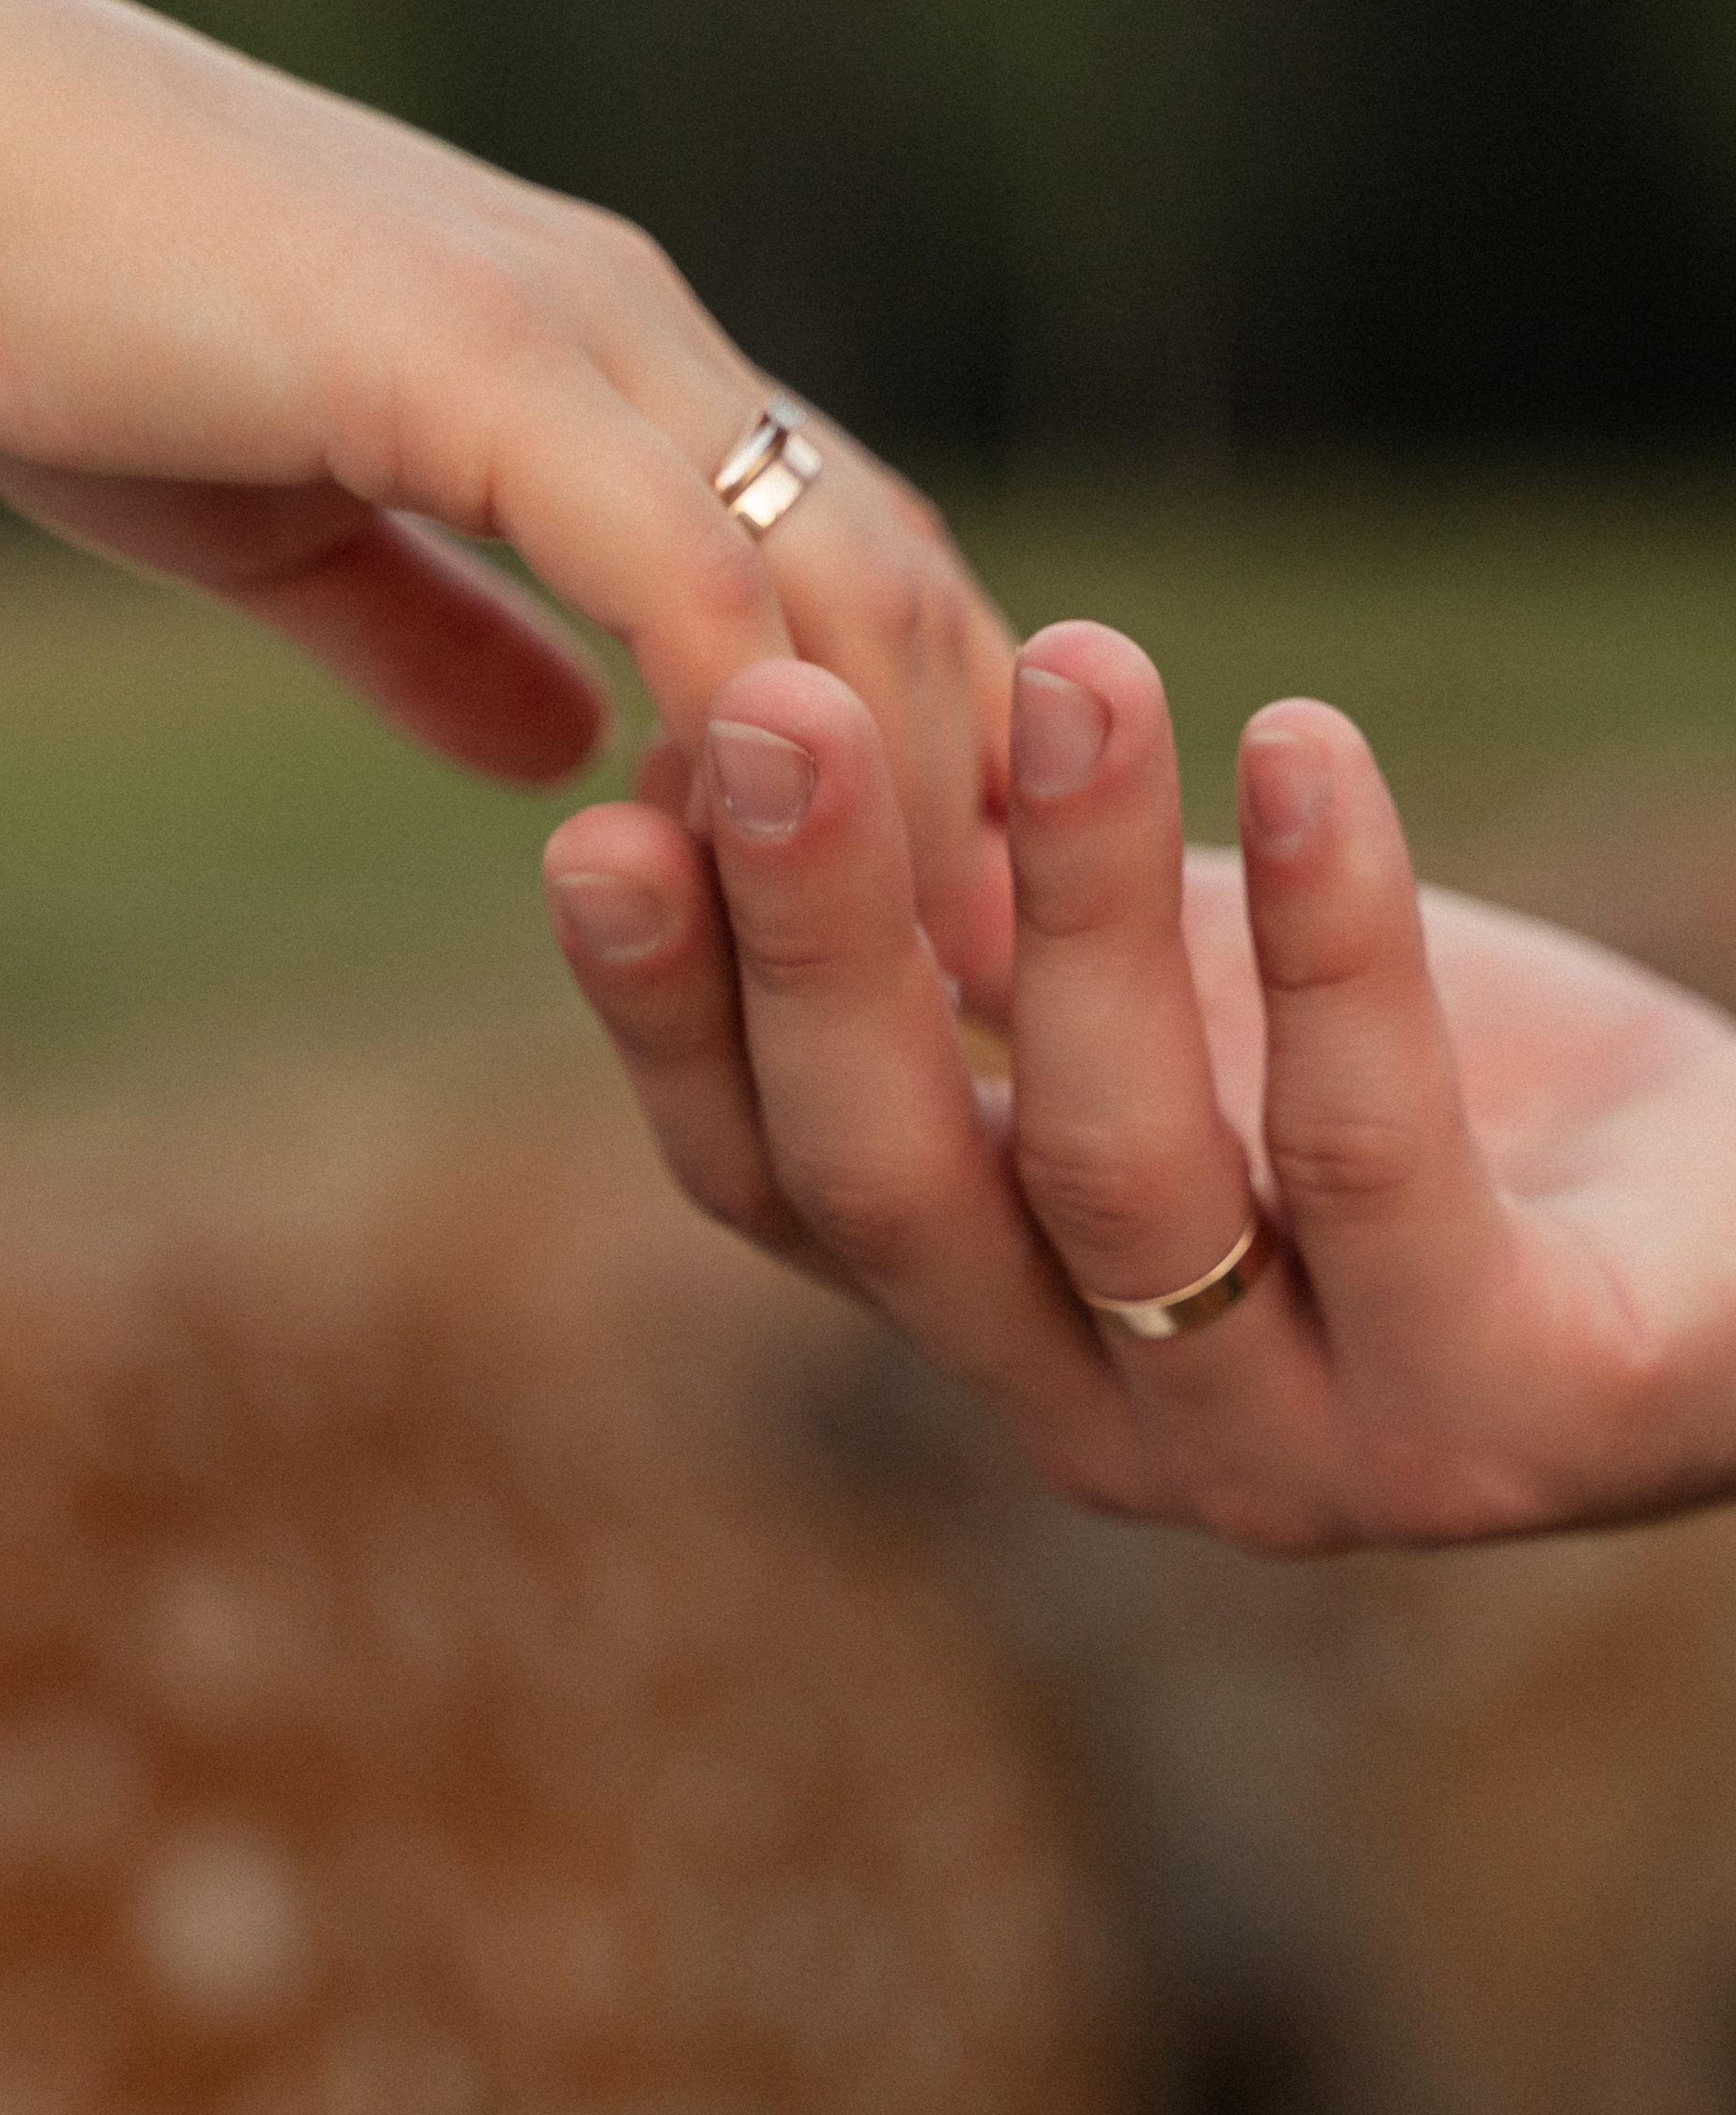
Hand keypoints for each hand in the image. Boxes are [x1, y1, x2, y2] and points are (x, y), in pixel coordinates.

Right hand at [0, 0, 1010, 977]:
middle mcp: (630, 330)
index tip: (952, 902)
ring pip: (823, 570)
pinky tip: (765, 857)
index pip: (831, 549)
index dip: (921, 726)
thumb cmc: (59, 317)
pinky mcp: (473, 364)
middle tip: (1026, 976)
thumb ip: (440, 630)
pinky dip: (742, 712)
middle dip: (977, 775)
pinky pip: (675, 564)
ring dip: (901, 778)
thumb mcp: (289, 519)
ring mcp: (569, 334)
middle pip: (889, 564)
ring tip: (948, 965)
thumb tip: (561, 750)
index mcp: (597, 356)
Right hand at [545, 619, 1735, 1549]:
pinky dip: (1344, 944)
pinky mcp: (1515, 1411)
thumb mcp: (1166, 1005)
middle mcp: (1100, 1417)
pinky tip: (1309, 748)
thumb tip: (745, 724)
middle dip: (821, 944)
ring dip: (1080, 910)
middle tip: (765, 707)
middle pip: (901, 1194)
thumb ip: (980, 936)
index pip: (774, 1187)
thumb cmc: (1426, 1101)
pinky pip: (1389, 1167)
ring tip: (1085, 664)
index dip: (671, 1018)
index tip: (599, 814)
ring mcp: (1303, 1450)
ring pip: (1123, 1178)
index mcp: (990, 1316)